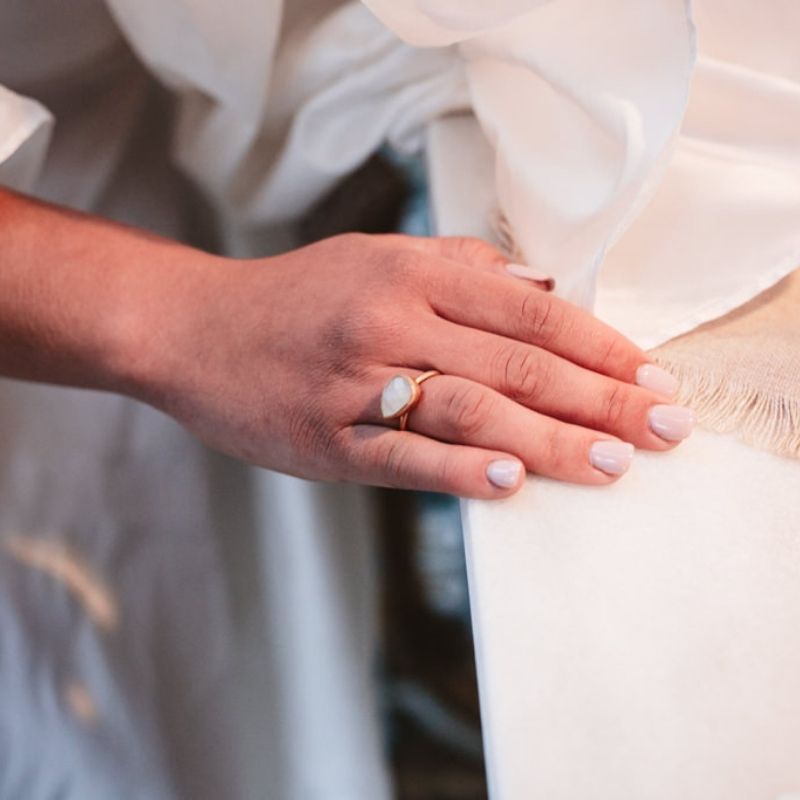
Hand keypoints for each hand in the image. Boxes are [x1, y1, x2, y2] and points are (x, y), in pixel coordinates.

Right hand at [134, 233, 692, 498]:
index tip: (652, 375)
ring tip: (614, 464)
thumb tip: (546, 281)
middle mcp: (391, 321)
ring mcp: (358, 383)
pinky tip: (512, 482)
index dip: (600, 344)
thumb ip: (462, 265)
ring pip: (474, 410)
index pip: (531, 309)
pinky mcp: (328, 440)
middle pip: (519, 362)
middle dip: (602, 399)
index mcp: (410, 273)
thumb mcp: (374, 254)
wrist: (194, 329)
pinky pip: (404, 456)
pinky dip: (462, 470)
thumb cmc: (293, 295)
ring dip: (552, 440)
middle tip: (666, 428)